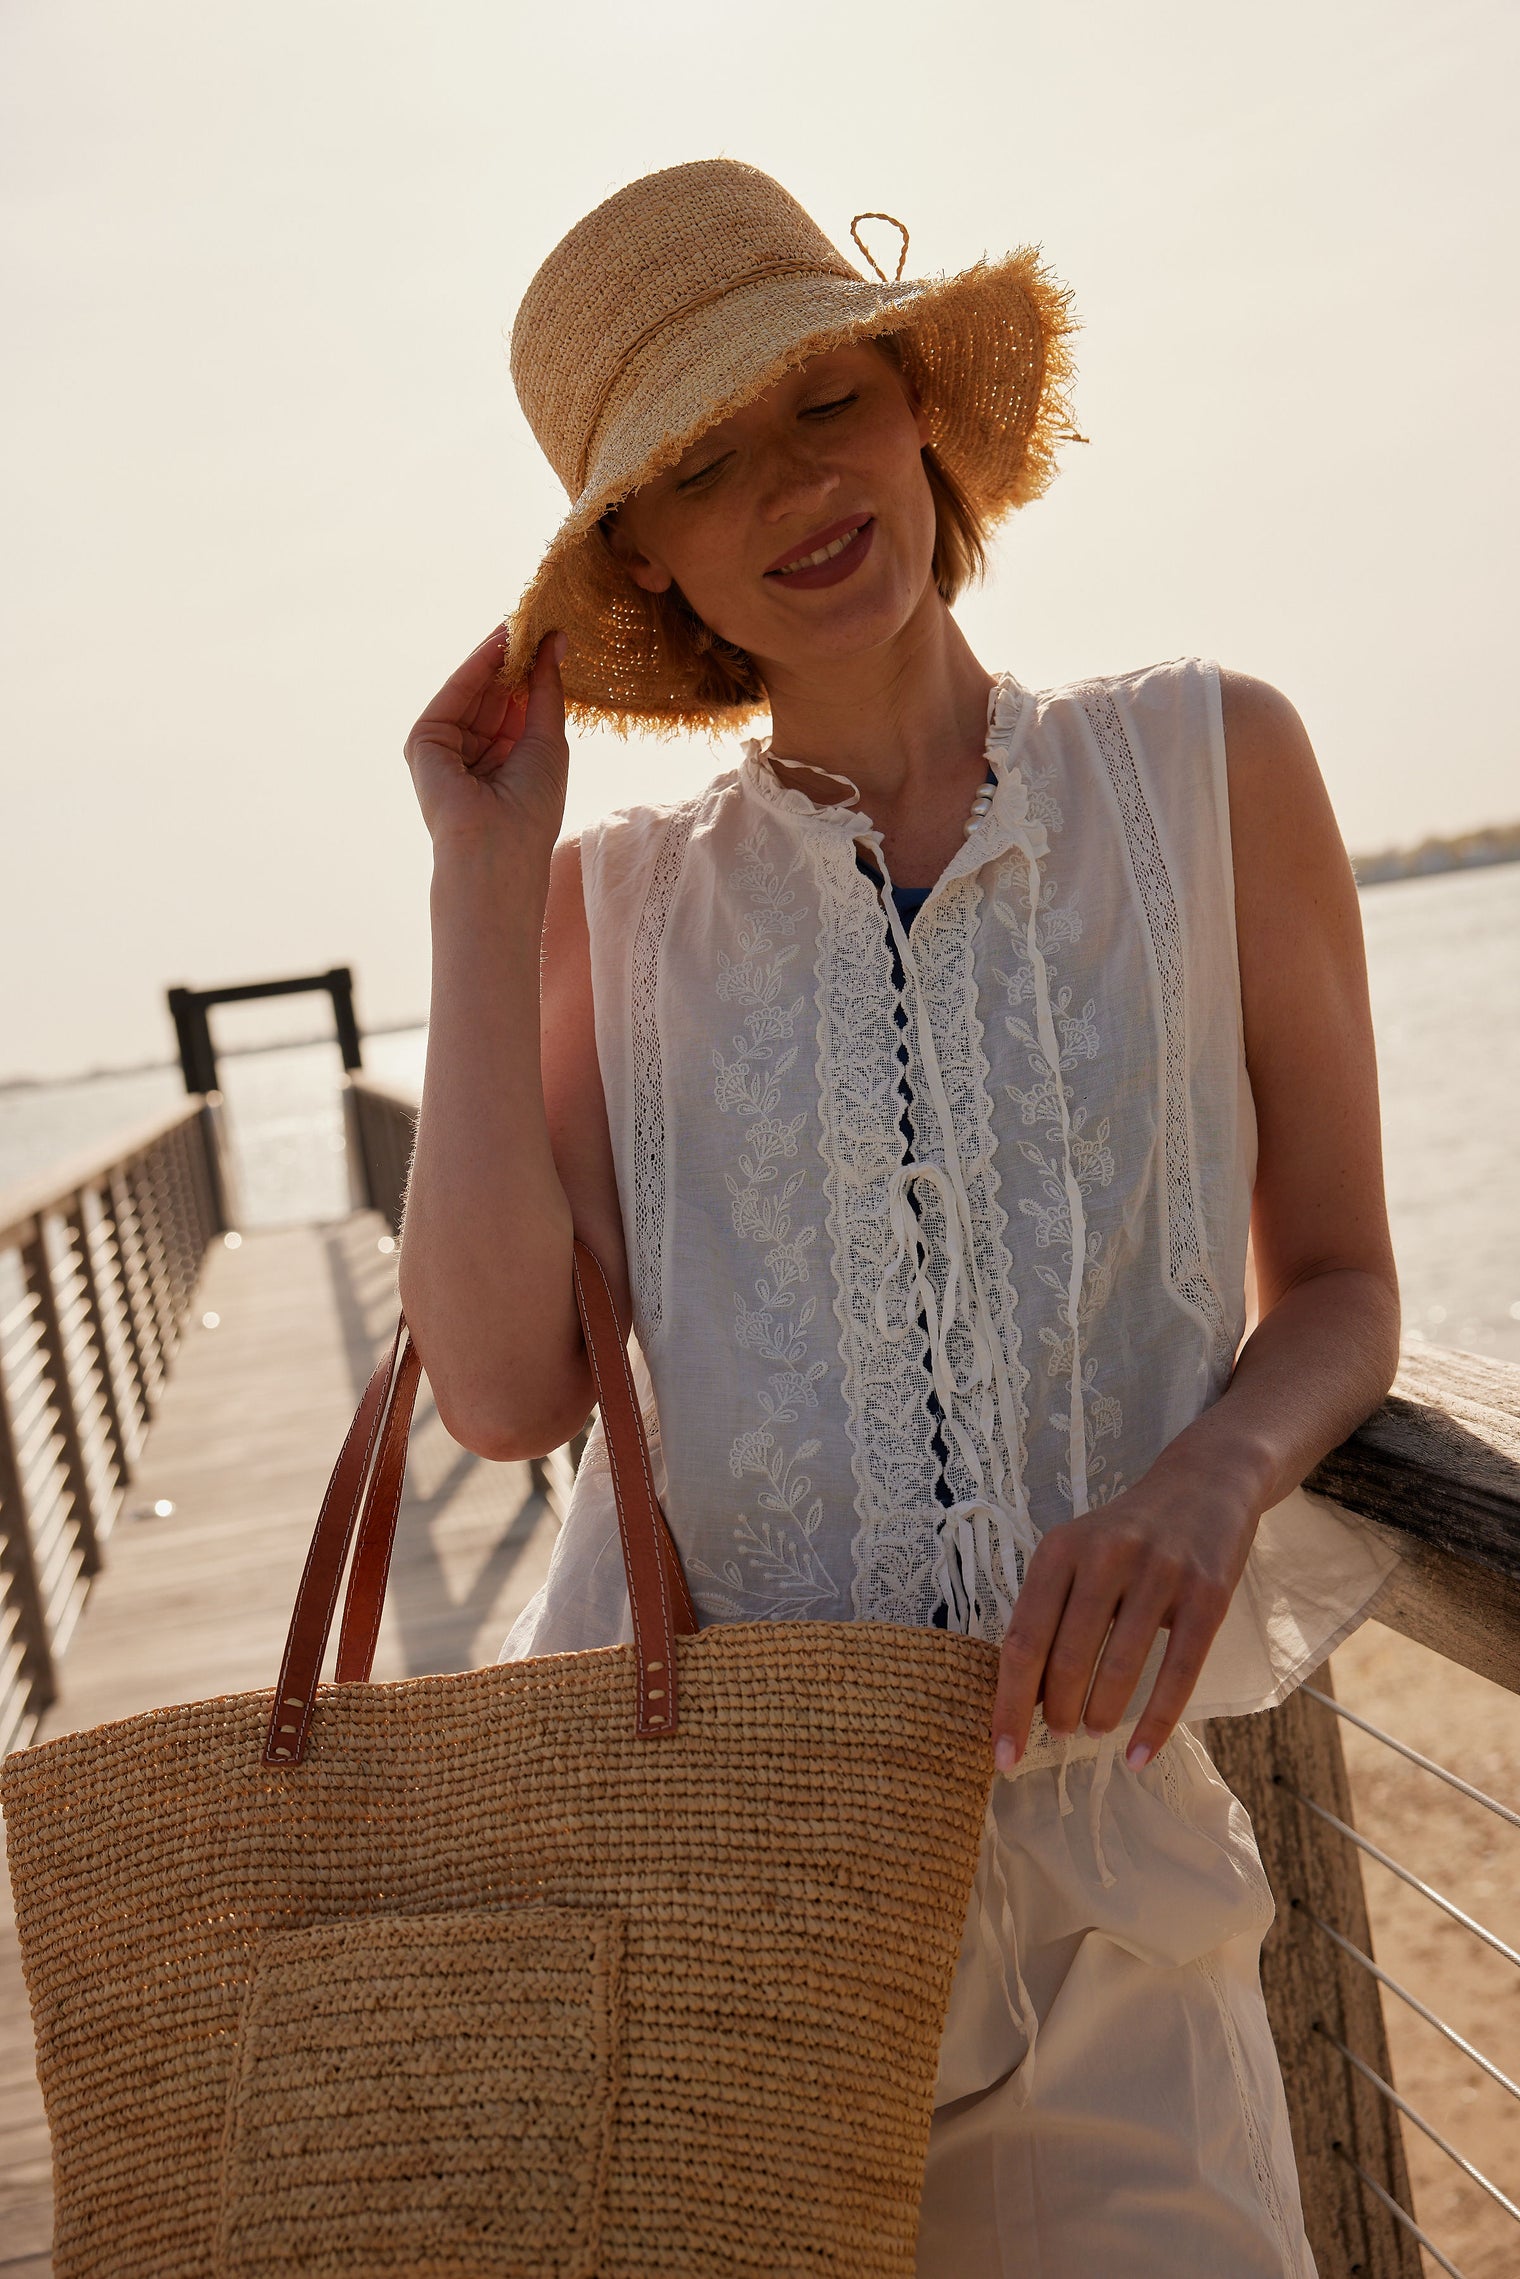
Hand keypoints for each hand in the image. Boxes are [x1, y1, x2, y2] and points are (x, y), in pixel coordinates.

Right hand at [404, 628, 568, 857]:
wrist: (498, 848)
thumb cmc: (531, 807)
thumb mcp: (548, 738)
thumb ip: (546, 688)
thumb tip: (556, 640)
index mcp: (506, 761)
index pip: (517, 706)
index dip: (532, 671)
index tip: (550, 633)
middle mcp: (476, 754)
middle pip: (494, 694)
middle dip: (514, 657)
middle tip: (535, 616)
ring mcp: (448, 748)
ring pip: (474, 690)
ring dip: (497, 655)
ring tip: (522, 620)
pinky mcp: (425, 743)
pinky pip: (454, 695)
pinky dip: (476, 667)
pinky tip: (499, 642)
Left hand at [991, 1460, 1260, 1771]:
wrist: (1206, 1483)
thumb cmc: (1128, 1534)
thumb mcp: (1077, 1553)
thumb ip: (1049, 1611)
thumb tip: (1022, 1697)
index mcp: (1060, 1549)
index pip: (1022, 1639)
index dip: (1007, 1704)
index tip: (1001, 1755)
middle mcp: (1106, 1556)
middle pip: (1066, 1656)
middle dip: (1055, 1711)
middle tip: (1057, 1733)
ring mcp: (1159, 1573)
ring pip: (1120, 1666)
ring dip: (1100, 1714)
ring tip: (1093, 1730)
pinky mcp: (1206, 1594)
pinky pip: (1179, 1671)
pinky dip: (1157, 1722)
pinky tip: (1139, 1753)